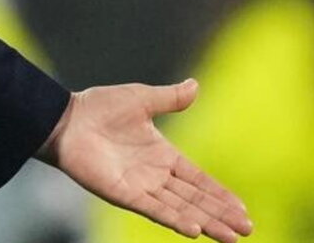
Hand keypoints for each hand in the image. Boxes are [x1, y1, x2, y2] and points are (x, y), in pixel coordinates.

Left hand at [39, 80, 251, 241]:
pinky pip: (153, 209)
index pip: (199, 179)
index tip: (243, 209)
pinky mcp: (122, 193)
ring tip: (230, 237)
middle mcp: (155, 175)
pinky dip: (173, 219)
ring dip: (205, 222)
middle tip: (247, 230)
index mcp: (163, 155)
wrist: (66, 118)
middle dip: (221, 215)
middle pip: (195, 199)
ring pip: (180, 208)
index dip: (220, 194)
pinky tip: (194, 229)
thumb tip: (196, 85)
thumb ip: (169, 98)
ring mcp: (140, 186)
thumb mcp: (142, 99)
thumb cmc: (99, 107)